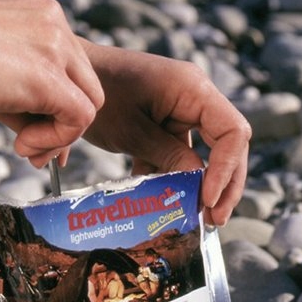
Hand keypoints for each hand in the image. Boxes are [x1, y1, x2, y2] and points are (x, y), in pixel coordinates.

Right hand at [0, 0, 103, 167]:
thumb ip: (22, 98)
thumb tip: (43, 141)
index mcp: (40, 16)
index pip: (69, 68)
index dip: (57, 106)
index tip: (33, 131)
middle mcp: (54, 25)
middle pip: (84, 85)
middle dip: (64, 124)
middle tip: (32, 148)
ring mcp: (55, 47)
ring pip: (88, 102)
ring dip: (59, 136)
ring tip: (25, 148)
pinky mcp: (49, 78)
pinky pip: (80, 118)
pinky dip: (57, 140)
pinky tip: (24, 145)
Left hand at [80, 44, 250, 225]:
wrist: (68, 81)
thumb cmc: (96, 96)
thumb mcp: (130, 131)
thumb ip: (168, 157)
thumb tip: (199, 187)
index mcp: (193, 89)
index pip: (232, 132)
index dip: (226, 169)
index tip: (207, 199)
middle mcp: (196, 98)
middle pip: (228, 145)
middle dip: (223, 184)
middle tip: (213, 220)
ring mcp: (183, 111)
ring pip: (206, 154)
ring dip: (198, 186)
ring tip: (192, 218)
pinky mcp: (168, 123)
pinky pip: (181, 153)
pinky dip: (172, 177)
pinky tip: (158, 202)